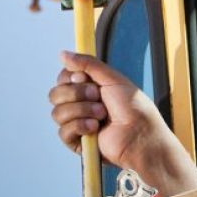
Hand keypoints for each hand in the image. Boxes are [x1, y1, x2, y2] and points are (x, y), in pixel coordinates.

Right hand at [50, 51, 168, 166]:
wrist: (140, 133)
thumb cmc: (132, 106)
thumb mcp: (111, 78)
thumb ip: (87, 64)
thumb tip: (62, 54)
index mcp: (88, 88)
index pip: (63, 78)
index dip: (71, 77)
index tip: (86, 78)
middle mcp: (81, 104)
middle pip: (55, 94)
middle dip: (76, 93)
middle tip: (98, 96)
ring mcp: (77, 123)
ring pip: (58, 112)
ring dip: (82, 110)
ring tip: (102, 115)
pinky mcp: (77, 142)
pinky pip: (63, 131)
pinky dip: (80, 126)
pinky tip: (95, 128)